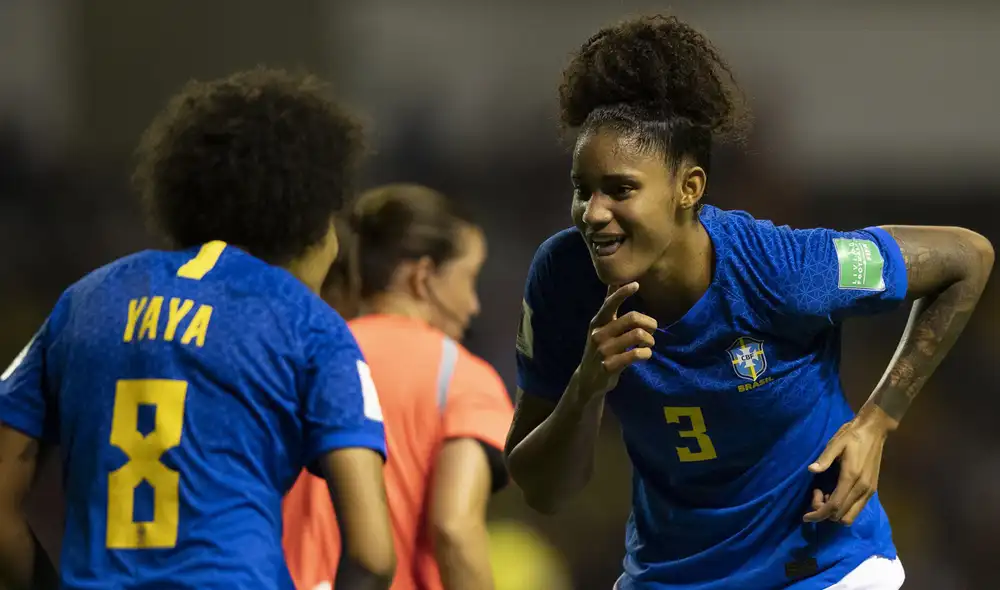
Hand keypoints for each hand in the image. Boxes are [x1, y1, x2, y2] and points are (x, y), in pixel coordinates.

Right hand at [575, 282, 656, 398]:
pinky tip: (645, 354)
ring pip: (637, 335)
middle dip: (649, 322)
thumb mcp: (600, 327)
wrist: (588, 380)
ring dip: (650, 339)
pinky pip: (635, 354)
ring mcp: (603, 351)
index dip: (623, 293)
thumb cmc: (600, 349)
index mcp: (597, 322)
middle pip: (632, 318)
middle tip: (653, 329)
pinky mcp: (609, 366)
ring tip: (649, 344)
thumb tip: (614, 281)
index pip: (610, 303)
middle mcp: (599, 334)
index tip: (636, 285)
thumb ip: (609, 306)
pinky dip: (646, 353)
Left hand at [803, 407, 893, 525]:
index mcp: (852, 477)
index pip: (835, 506)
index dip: (819, 514)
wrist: (874, 431)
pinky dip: (843, 508)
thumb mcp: (835, 443)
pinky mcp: (872, 490)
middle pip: (842, 516)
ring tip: (824, 494)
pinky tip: (834, 493)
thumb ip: (824, 458)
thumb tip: (811, 470)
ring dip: (834, 512)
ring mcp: (869, 491)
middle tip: (815, 494)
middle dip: (824, 512)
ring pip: (851, 516)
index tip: (805, 516)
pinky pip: (856, 509)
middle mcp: (863, 489)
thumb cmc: (852, 436)